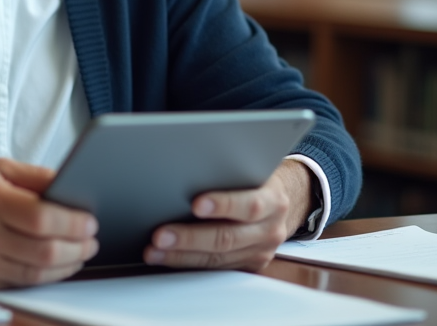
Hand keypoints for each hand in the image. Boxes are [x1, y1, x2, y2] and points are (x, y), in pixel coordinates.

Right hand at [0, 158, 98, 291]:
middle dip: (77, 247)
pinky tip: (56, 265)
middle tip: (91, 240)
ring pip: (35, 273)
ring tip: (80, 253)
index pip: (41, 217)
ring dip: (66, 265)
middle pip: (43, 250)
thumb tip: (71, 185)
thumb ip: (35, 176)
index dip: (72, 223)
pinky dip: (44, 276)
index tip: (90, 222)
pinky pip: (20, 284)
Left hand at [143, 158, 313, 271]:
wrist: (281, 202)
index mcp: (273, 200)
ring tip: (155, 250)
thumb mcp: (250, 167)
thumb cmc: (255, 178)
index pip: (250, 205)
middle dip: (190, 238)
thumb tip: (186, 167)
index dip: (223, 205)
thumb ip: (229, 171)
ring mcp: (260, 251)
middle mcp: (270, 229)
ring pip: (218, 259)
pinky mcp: (249, 265)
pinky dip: (188, 263)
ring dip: (182, 256)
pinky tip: (166, 257)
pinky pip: (216, 269)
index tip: (195, 204)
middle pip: (228, 238)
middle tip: (161, 235)